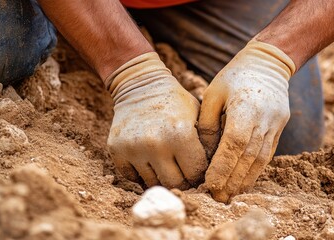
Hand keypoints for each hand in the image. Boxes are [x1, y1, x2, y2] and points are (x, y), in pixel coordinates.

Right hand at [106, 52, 207, 189]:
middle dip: (183, 180)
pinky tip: (148, 160)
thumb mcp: (199, 116)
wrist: (140, 85)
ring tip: (166, 163)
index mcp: (181, 134)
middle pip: (175, 183)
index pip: (196, 173)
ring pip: (153, 182)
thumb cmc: (176, 102)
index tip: (198, 167)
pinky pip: (132, 177)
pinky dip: (141, 173)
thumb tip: (217, 172)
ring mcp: (134, 148)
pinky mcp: (116, 149)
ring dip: (162, 176)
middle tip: (183, 172)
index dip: (200, 173)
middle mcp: (156, 144)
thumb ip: (209, 143)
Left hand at [198, 40, 294, 202]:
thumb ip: (208, 123)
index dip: (223, 166)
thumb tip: (205, 153)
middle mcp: (264, 119)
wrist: (269, 63)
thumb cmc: (234, 76)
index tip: (210, 184)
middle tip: (218, 198)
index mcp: (245, 106)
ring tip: (230, 195)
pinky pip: (267, 154)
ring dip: (245, 180)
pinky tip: (244, 182)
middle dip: (232, 180)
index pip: (235, 144)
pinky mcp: (279, 129)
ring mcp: (275, 125)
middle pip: (248, 157)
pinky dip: (255, 171)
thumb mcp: (213, 93)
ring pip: (260, 159)